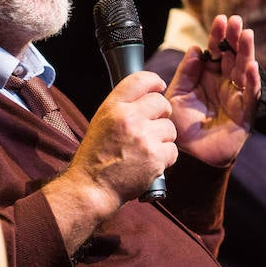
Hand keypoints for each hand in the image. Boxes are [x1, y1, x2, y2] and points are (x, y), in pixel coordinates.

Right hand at [60, 69, 175, 214]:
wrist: (93, 187)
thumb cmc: (96, 156)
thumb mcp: (102, 121)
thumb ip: (123, 107)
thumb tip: (148, 95)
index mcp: (113, 107)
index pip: (141, 79)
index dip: (155, 81)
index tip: (159, 87)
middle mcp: (129, 118)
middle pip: (162, 103)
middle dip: (161, 115)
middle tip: (151, 128)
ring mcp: (144, 138)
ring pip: (170, 128)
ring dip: (163, 139)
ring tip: (145, 149)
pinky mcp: (155, 157)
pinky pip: (173, 150)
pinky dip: (164, 158)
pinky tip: (149, 162)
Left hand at [166, 14, 261, 165]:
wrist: (186, 156)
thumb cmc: (180, 125)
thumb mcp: (176, 94)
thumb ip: (185, 72)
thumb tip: (196, 48)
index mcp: (208, 76)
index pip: (216, 51)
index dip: (218, 36)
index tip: (219, 19)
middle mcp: (225, 84)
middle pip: (233, 56)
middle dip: (234, 38)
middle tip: (235, 21)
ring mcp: (237, 97)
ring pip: (245, 71)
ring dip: (246, 52)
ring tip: (246, 35)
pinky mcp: (245, 114)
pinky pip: (251, 96)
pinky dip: (252, 81)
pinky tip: (251, 67)